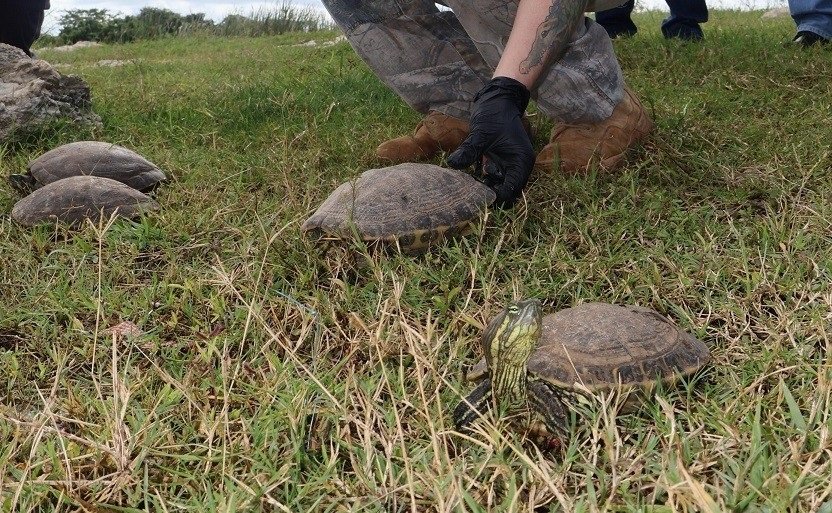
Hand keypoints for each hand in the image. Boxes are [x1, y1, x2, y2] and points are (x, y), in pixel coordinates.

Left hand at [446, 77, 534, 207]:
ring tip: (467, 186)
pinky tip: (468, 178)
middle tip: (470, 194)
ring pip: (499, 186)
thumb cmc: (494, 114)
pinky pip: (492, 178)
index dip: (496, 197)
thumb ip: (469, 150)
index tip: (477, 196)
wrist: (498, 100)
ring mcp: (509, 165)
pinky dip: (482, 180)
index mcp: (521, 162)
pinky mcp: (500, 162)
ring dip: (485, 188)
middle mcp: (518, 167)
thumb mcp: (481, 133)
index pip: (512, 190)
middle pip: (507, 192)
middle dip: (490, 195)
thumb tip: (453, 164)